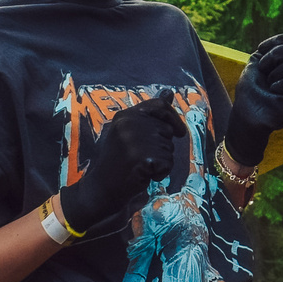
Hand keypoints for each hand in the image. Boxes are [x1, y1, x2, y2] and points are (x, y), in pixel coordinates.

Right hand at [61, 94, 189, 234]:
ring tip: (141, 166)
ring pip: (169, 148)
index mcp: (125, 116)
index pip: (159, 105)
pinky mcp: (142, 158)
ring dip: (161, 161)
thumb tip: (169, 92)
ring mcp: (134, 140)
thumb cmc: (119, 161)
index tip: (179, 133)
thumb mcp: (129, 132)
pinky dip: (161, 173)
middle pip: (167, 130)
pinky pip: (168, 163)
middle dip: (162, 146)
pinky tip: (145, 175)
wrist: (103, 189)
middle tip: (142, 157)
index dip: (173, 118)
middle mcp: (129, 124)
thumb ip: (150, 115)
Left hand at [225, 33, 282, 164]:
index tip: (261, 52)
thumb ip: (276, 47)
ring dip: (278, 73)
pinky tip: (276, 91)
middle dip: (276, 56)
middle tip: (264, 71)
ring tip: (270, 84)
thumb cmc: (251, 89)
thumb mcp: (258, 60)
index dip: (278, 42)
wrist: (247, 112)